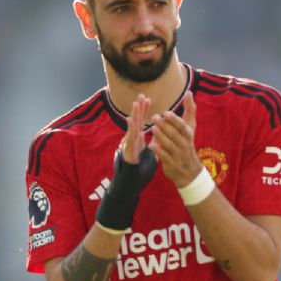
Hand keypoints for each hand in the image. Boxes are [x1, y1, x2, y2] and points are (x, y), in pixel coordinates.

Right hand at [95, 94, 157, 231]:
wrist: (130, 185)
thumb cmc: (138, 171)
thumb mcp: (148, 155)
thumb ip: (149, 146)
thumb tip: (153, 139)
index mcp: (137, 140)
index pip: (141, 123)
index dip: (144, 111)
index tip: (148, 99)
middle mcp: (131, 141)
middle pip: (136, 122)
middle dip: (139, 109)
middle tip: (142, 95)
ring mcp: (128, 147)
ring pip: (131, 129)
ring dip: (134, 116)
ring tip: (136, 104)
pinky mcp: (127, 153)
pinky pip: (129, 140)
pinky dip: (131, 131)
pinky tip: (132, 122)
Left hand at [149, 91, 203, 187]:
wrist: (189, 171)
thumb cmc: (187, 143)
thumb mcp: (190, 128)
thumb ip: (189, 110)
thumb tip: (189, 92)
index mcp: (188, 134)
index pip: (182, 126)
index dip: (174, 120)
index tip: (165, 113)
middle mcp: (184, 144)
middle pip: (174, 134)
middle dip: (165, 126)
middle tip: (153, 117)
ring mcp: (178, 154)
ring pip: (169, 145)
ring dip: (161, 136)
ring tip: (152, 129)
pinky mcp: (171, 163)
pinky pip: (164, 156)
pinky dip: (158, 151)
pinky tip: (150, 145)